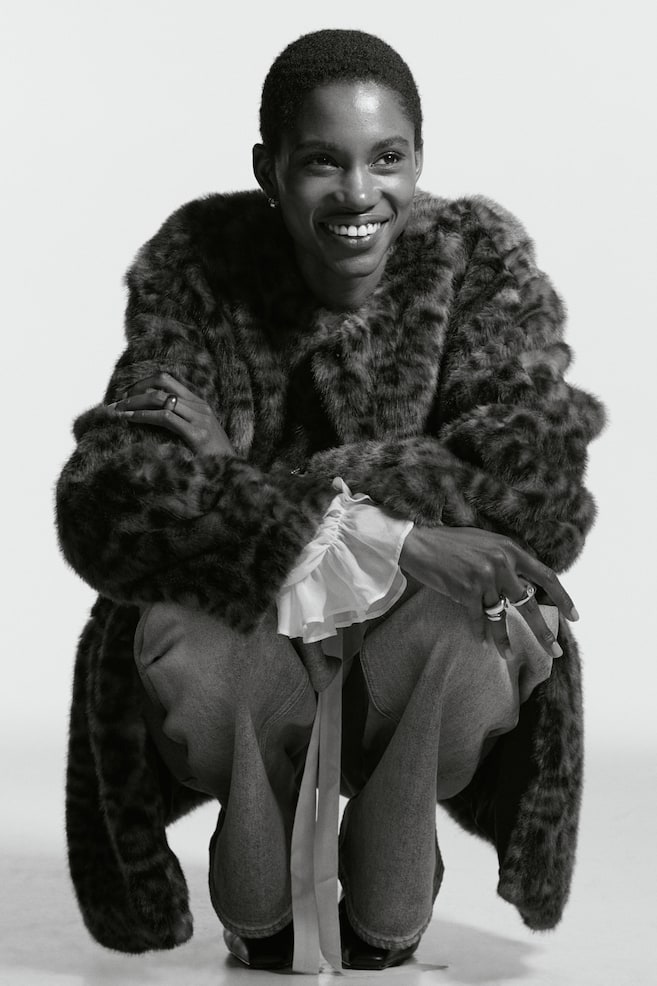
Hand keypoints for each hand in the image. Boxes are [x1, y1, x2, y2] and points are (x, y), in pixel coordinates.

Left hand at [106, 372, 235, 456]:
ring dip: (134, 403)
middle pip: (162, 384)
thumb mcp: (198, 433)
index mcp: (200, 403)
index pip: (168, 380)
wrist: (234, 473)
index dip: (144, 383)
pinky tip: (131, 420)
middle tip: (118, 402)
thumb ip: (181, 421)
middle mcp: (200, 406)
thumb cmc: (213, 458)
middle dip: (135, 391)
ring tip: (118, 411)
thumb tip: (152, 417)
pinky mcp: (197, 434)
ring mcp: (200, 419)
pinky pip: (165, 417)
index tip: (128, 394)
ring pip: (160, 399)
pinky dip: (143, 416)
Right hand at [399, 526, 578, 660]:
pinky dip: (480, 633)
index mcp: (510, 549)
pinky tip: (484, 645)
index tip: (574, 616)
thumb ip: (506, 558)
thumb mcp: (485, 542)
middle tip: (555, 650)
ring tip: (509, 654)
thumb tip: (524, 582)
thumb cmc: (450, 543)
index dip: (563, 597)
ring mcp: (484, 577)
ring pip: (501, 616)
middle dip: (542, 630)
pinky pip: (478, 619)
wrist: (418, 543)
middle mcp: (501, 563)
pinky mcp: (466, 590)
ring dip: (504, 639)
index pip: (546, 576)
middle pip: (529, 602)